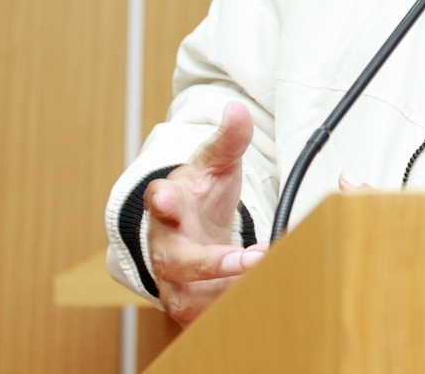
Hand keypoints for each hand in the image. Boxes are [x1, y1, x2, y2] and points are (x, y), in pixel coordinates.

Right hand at [144, 101, 267, 325]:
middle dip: (209, 263)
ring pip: (192, 296)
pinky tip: (263, 298)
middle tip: (245, 260)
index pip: (158, 200)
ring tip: (266, 280)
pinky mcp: (187, 304)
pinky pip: (205, 315)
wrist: (190, 229)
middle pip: (176, 260)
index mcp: (167, 202)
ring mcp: (173, 278)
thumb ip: (229, 139)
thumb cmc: (200, 193)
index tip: (167, 201)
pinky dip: (233, 309)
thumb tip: (237, 108)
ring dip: (228, 291)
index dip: (163, 202)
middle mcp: (164, 245)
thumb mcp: (216, 162)